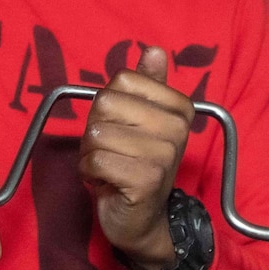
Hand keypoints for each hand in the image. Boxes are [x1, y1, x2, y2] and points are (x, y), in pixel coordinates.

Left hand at [79, 46, 194, 269]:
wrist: (141, 220)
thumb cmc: (136, 163)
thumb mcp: (140, 119)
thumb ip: (147, 84)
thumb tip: (154, 50)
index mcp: (179, 107)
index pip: (121, 81)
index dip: (108, 105)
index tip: (120, 127)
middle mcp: (177, 128)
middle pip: (105, 103)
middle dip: (96, 129)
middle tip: (111, 150)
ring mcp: (164, 154)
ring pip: (96, 133)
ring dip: (91, 153)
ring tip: (109, 167)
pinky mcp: (145, 180)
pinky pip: (95, 159)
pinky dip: (89, 172)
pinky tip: (105, 181)